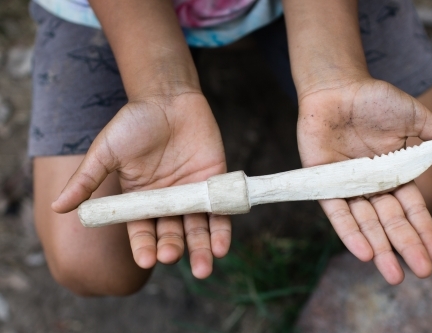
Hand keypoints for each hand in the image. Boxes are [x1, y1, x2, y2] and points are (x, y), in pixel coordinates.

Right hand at [52, 93, 229, 278]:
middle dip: (172, 248)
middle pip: (171, 234)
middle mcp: (167, 202)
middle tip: (171, 256)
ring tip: (203, 268)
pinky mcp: (213, 183)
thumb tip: (57, 208)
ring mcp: (191, 194)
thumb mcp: (105, 151)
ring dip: (201, 249)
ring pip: (197, 229)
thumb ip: (86, 180)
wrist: (168, 97)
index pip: (142, 231)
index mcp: (140, 200)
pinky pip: (219, 212)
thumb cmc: (133, 123)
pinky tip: (221, 247)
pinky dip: (221, 230)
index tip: (147, 259)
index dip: (144, 247)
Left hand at [297, 76, 431, 283]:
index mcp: (394, 174)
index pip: (411, 208)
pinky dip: (348, 231)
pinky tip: (363, 252)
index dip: (423, 230)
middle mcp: (371, 184)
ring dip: (378, 247)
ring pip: (365, 222)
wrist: (336, 87)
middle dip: (405, 246)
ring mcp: (347, 185)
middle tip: (420, 272)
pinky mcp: (323, 182)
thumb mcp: (410, 116)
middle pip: (390, 221)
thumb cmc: (373, 99)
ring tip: (392, 272)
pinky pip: (336, 211)